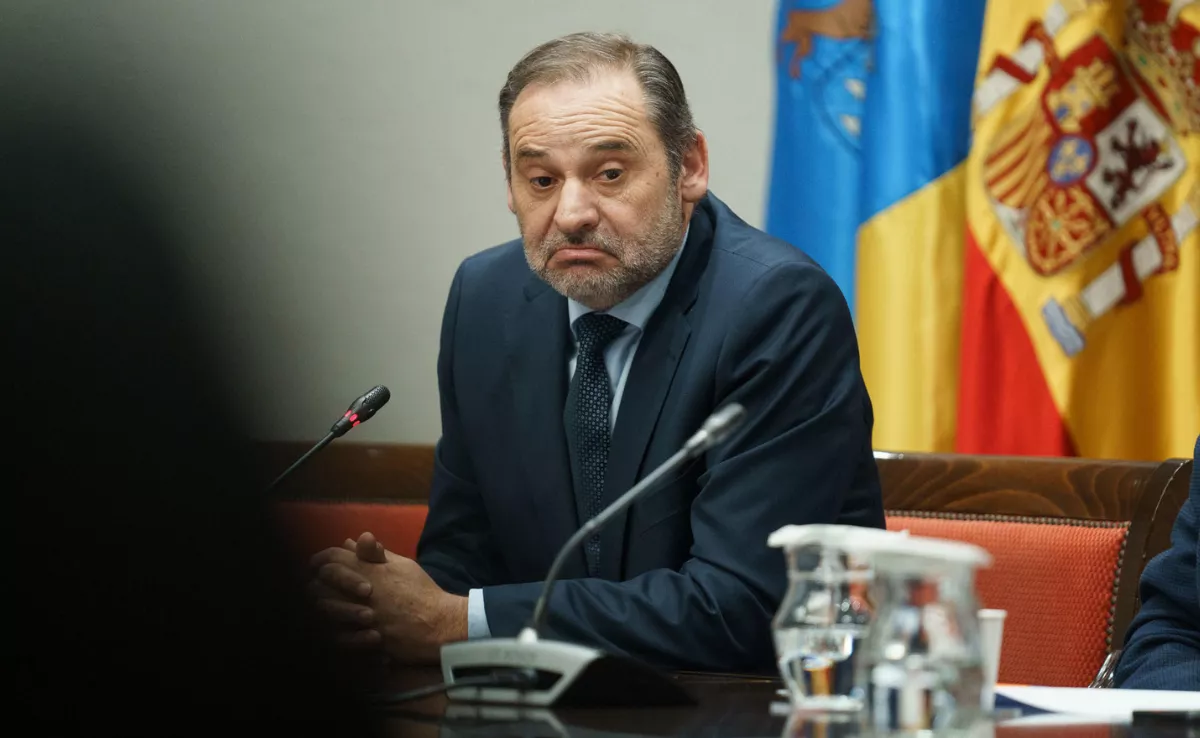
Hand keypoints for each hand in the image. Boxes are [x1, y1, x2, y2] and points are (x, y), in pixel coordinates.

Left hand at [310, 532, 466, 663]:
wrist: (439, 623)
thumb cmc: (422, 591)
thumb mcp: (402, 565)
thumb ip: (375, 554)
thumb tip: (353, 541)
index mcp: (373, 571)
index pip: (335, 558)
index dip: (321, 558)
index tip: (316, 563)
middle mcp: (365, 592)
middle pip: (324, 583)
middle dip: (316, 582)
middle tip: (315, 584)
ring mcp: (365, 616)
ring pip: (327, 609)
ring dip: (323, 605)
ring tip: (323, 605)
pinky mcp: (369, 638)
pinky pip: (340, 636)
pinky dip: (335, 631)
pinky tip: (336, 628)